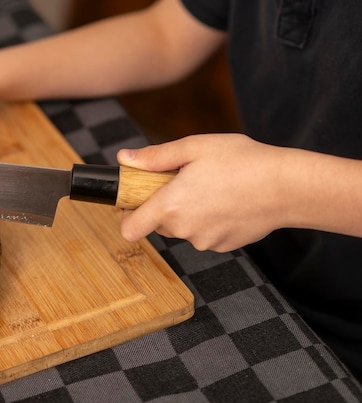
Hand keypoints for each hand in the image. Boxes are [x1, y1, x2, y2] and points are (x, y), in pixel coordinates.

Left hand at [117, 134, 287, 251]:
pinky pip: (205, 234)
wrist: (288, 187)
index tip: (136, 200)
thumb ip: (155, 157)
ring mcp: (204, 241)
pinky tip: (228, 201)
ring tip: (213, 188)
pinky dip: (210, 220)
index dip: (127, 215)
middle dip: (164, 205)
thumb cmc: (242, 161)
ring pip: (183, 228)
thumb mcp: (194, 147)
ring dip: (189, 212)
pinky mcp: (224, 245)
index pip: (130, 229)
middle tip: (185, 181)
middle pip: (158, 224)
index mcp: (170, 206)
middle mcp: (184, 230)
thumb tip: (124, 159)